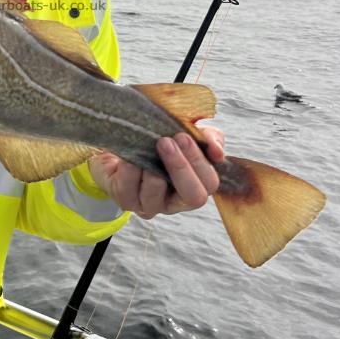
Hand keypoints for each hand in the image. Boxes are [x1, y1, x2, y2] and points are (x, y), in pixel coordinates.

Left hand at [88, 127, 224, 217]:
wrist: (122, 142)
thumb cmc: (158, 141)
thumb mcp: (186, 133)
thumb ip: (208, 138)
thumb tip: (217, 152)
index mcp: (194, 185)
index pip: (209, 183)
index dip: (200, 162)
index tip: (184, 136)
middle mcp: (175, 202)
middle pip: (193, 197)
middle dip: (181, 167)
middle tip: (166, 141)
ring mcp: (150, 205)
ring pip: (157, 195)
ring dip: (152, 169)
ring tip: (146, 146)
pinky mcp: (126, 201)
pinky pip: (129, 189)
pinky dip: (130, 170)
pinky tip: (130, 156)